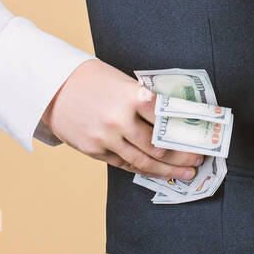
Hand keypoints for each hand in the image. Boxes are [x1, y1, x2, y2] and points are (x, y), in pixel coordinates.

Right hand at [39, 59, 205, 180]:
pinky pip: (123, 164)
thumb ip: (145, 101)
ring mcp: (106, 138)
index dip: (187, 131)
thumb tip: (173, 119)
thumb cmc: (93, 80)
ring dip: (167, 170)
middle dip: (182, 156)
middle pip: (159, 145)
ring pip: (143, 161)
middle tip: (198, 161)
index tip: (201, 139)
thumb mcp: (123, 82)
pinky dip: (142, 169)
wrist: (52, 87)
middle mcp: (120, 119)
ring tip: (185, 173)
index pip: (168, 119)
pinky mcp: (94, 151)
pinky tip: (157, 171)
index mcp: (133, 96)